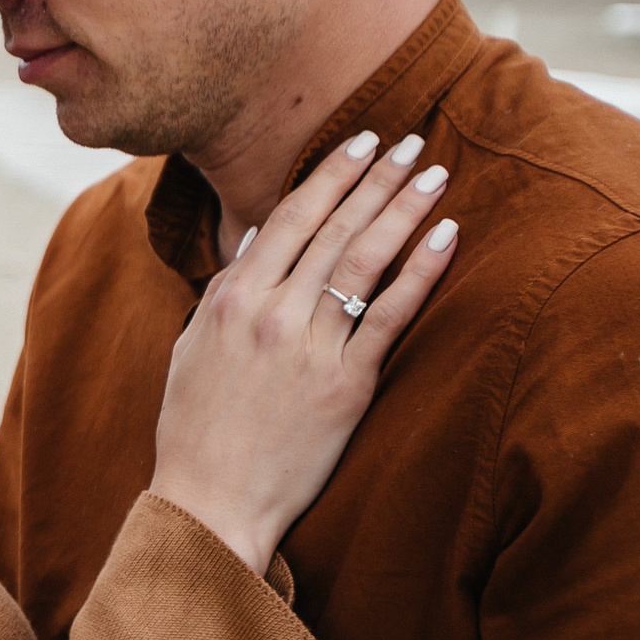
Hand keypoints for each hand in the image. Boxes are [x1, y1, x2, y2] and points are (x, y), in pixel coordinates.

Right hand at [149, 130, 459, 570]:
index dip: (332, 174)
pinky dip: (420, 272)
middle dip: (377, 177)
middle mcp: (271, 313)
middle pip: (335, 228)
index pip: (291, 217)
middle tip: (413, 138)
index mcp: (231, 298)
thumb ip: (226, 289)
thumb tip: (259, 238)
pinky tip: (446, 237)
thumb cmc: (195, 427)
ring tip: (435, 172)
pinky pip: (391, 317)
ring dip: (403, 208)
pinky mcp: (347, 386)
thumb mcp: (193, 347)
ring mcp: (310, 347)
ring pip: (365, 260)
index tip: (363, 141)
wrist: (211, 500)